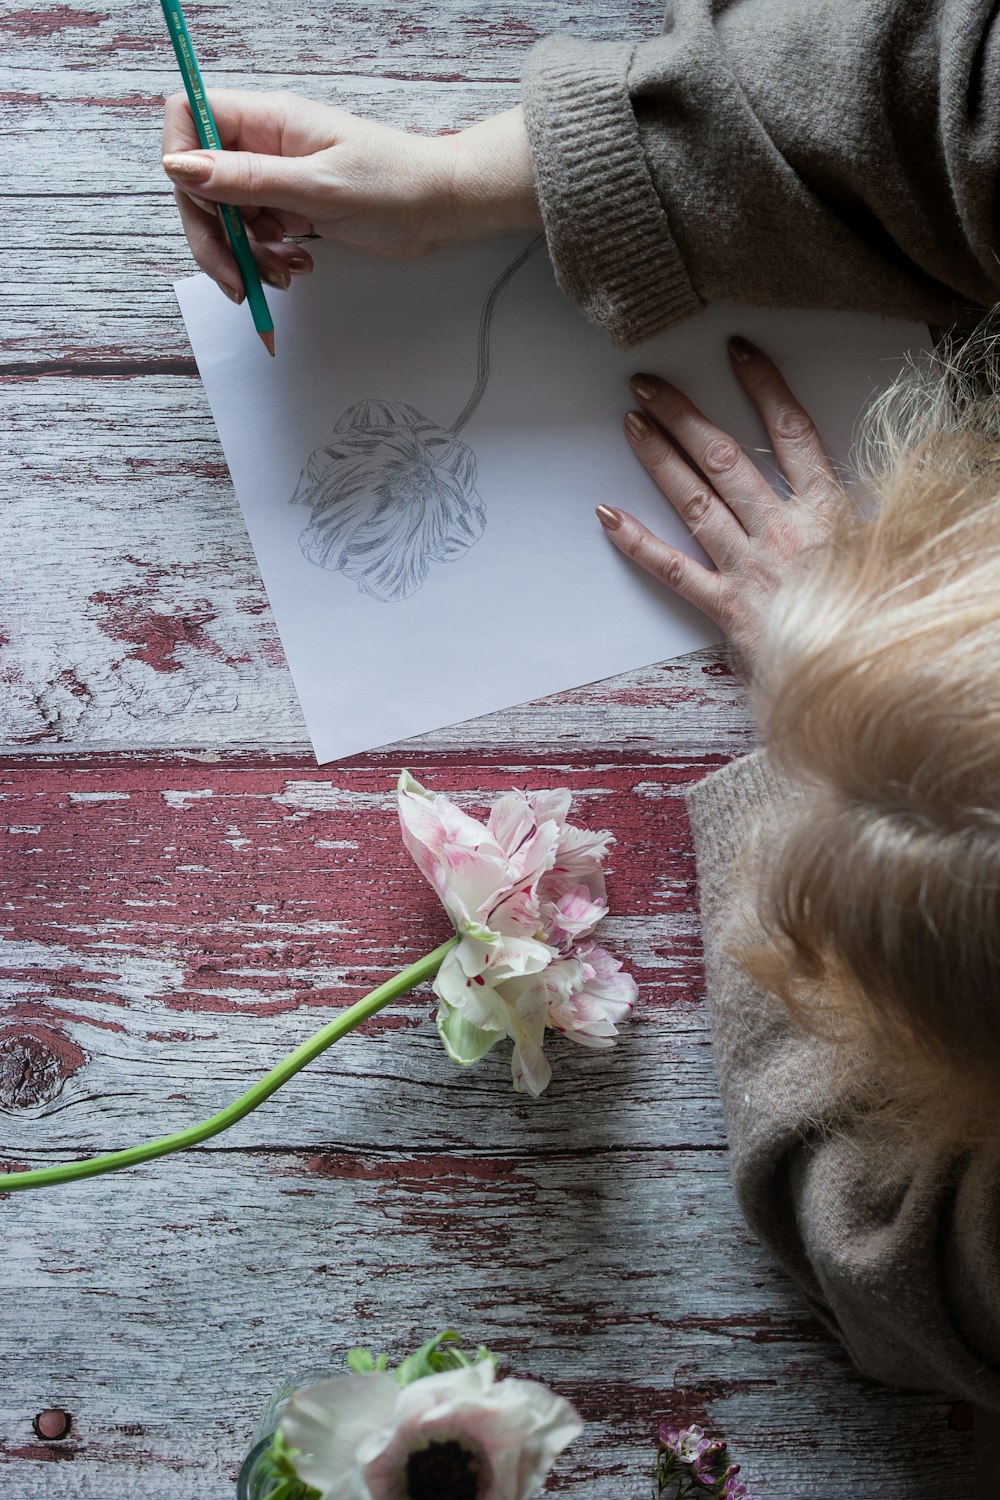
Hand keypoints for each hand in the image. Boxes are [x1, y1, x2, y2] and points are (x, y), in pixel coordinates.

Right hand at [161, 92, 540, 302]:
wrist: (440, 207)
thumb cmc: (395, 184)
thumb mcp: (318, 186)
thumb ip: (247, 179)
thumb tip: (180, 165)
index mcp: (267, 119)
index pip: (189, 116)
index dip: (183, 162)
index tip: (206, 207)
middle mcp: (264, 143)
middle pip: (200, 180)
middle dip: (212, 233)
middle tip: (236, 279)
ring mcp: (276, 176)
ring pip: (227, 215)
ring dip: (245, 253)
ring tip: (284, 272)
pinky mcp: (291, 206)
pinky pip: (256, 234)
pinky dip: (268, 257)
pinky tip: (298, 265)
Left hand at [597, 337, 842, 674]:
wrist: (862, 678)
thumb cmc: (875, 615)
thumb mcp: (885, 552)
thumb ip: (854, 518)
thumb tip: (835, 490)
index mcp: (828, 511)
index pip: (792, 432)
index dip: (763, 387)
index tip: (738, 353)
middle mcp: (784, 532)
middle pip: (726, 459)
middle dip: (684, 415)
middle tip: (648, 383)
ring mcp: (750, 568)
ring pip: (695, 501)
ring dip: (660, 459)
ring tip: (632, 423)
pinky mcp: (727, 608)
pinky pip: (674, 570)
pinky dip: (637, 542)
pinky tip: (608, 514)